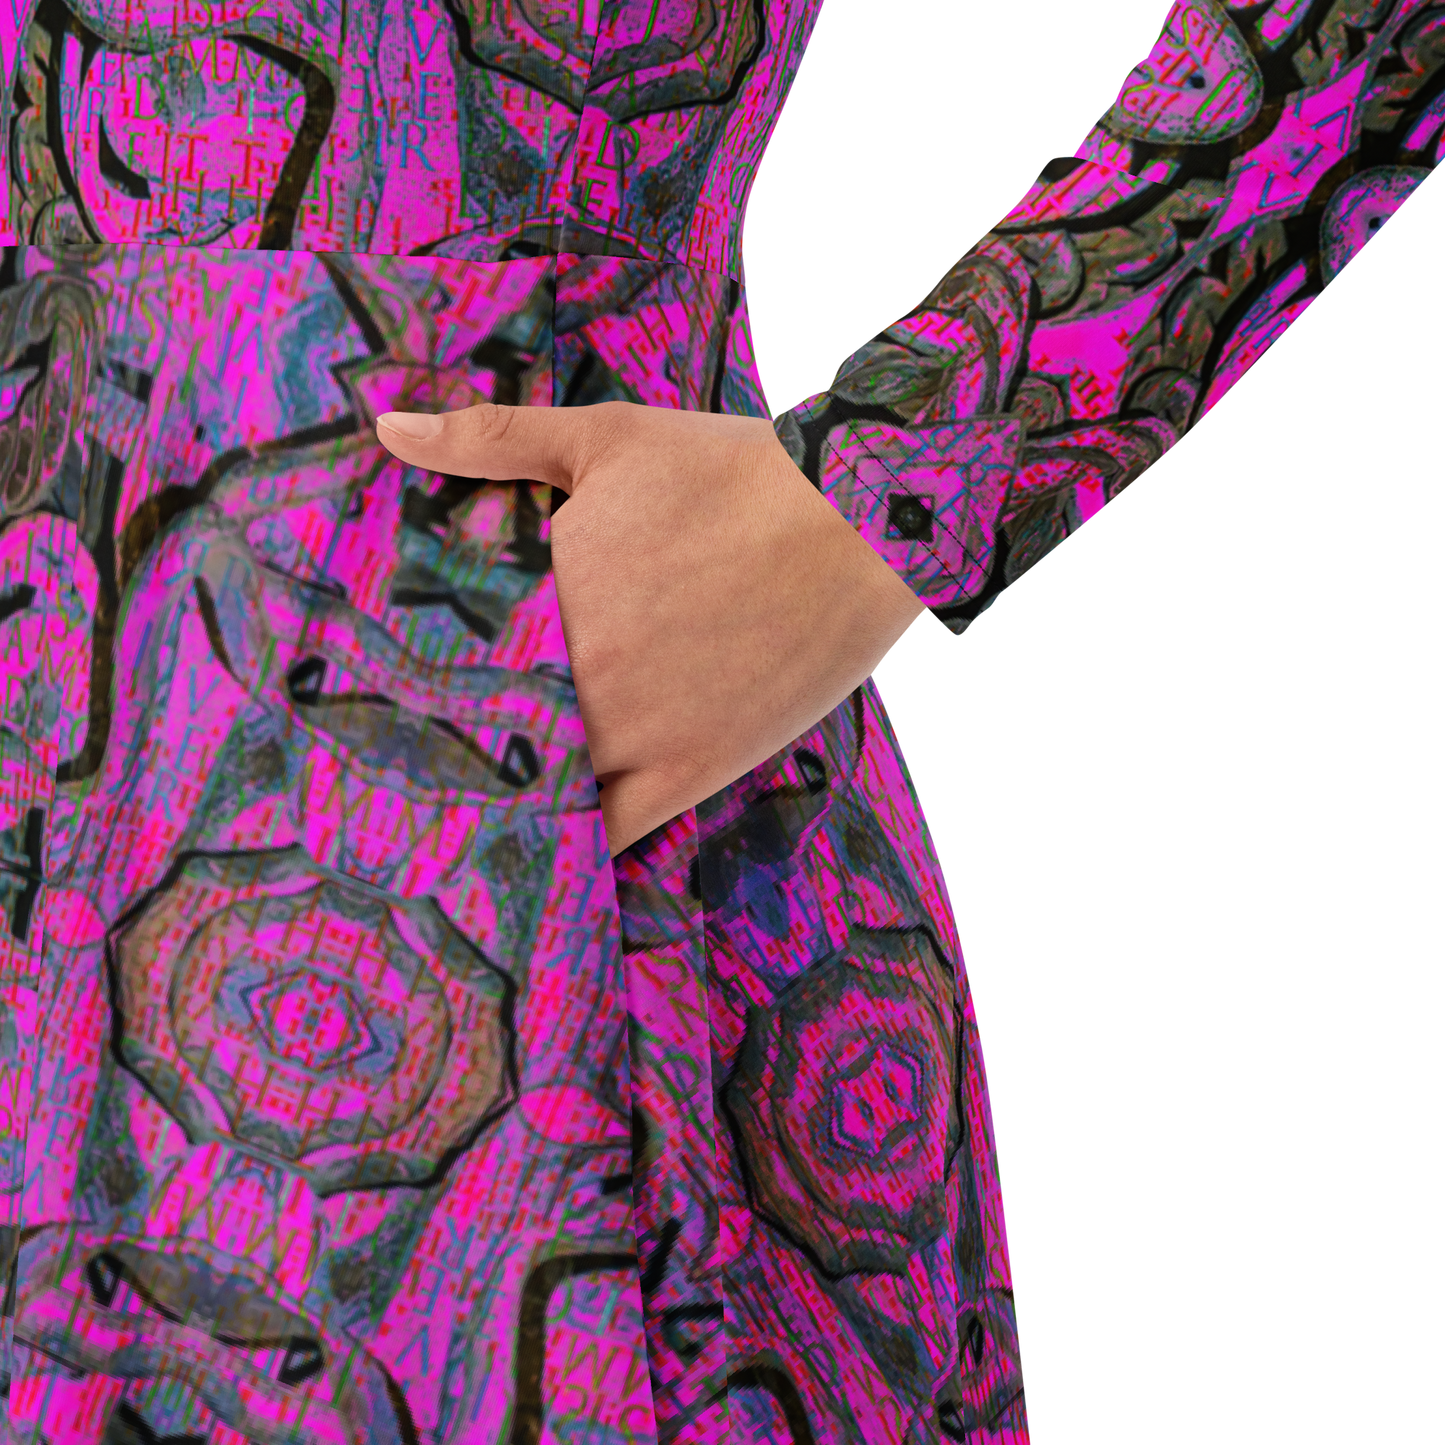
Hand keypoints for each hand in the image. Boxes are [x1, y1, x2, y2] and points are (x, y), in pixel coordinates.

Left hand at [375, 401, 925, 854]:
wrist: (856, 522)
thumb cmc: (733, 472)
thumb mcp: (606, 437)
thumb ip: (493, 438)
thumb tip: (387, 429)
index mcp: (543, 595)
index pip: (441, 658)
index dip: (408, 681)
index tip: (382, 694)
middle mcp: (576, 676)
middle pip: (481, 735)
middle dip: (450, 744)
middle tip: (417, 758)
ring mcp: (634, 734)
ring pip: (537, 792)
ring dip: (506, 798)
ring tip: (472, 809)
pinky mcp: (691, 771)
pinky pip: (610, 833)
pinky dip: (575, 842)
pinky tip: (548, 844)